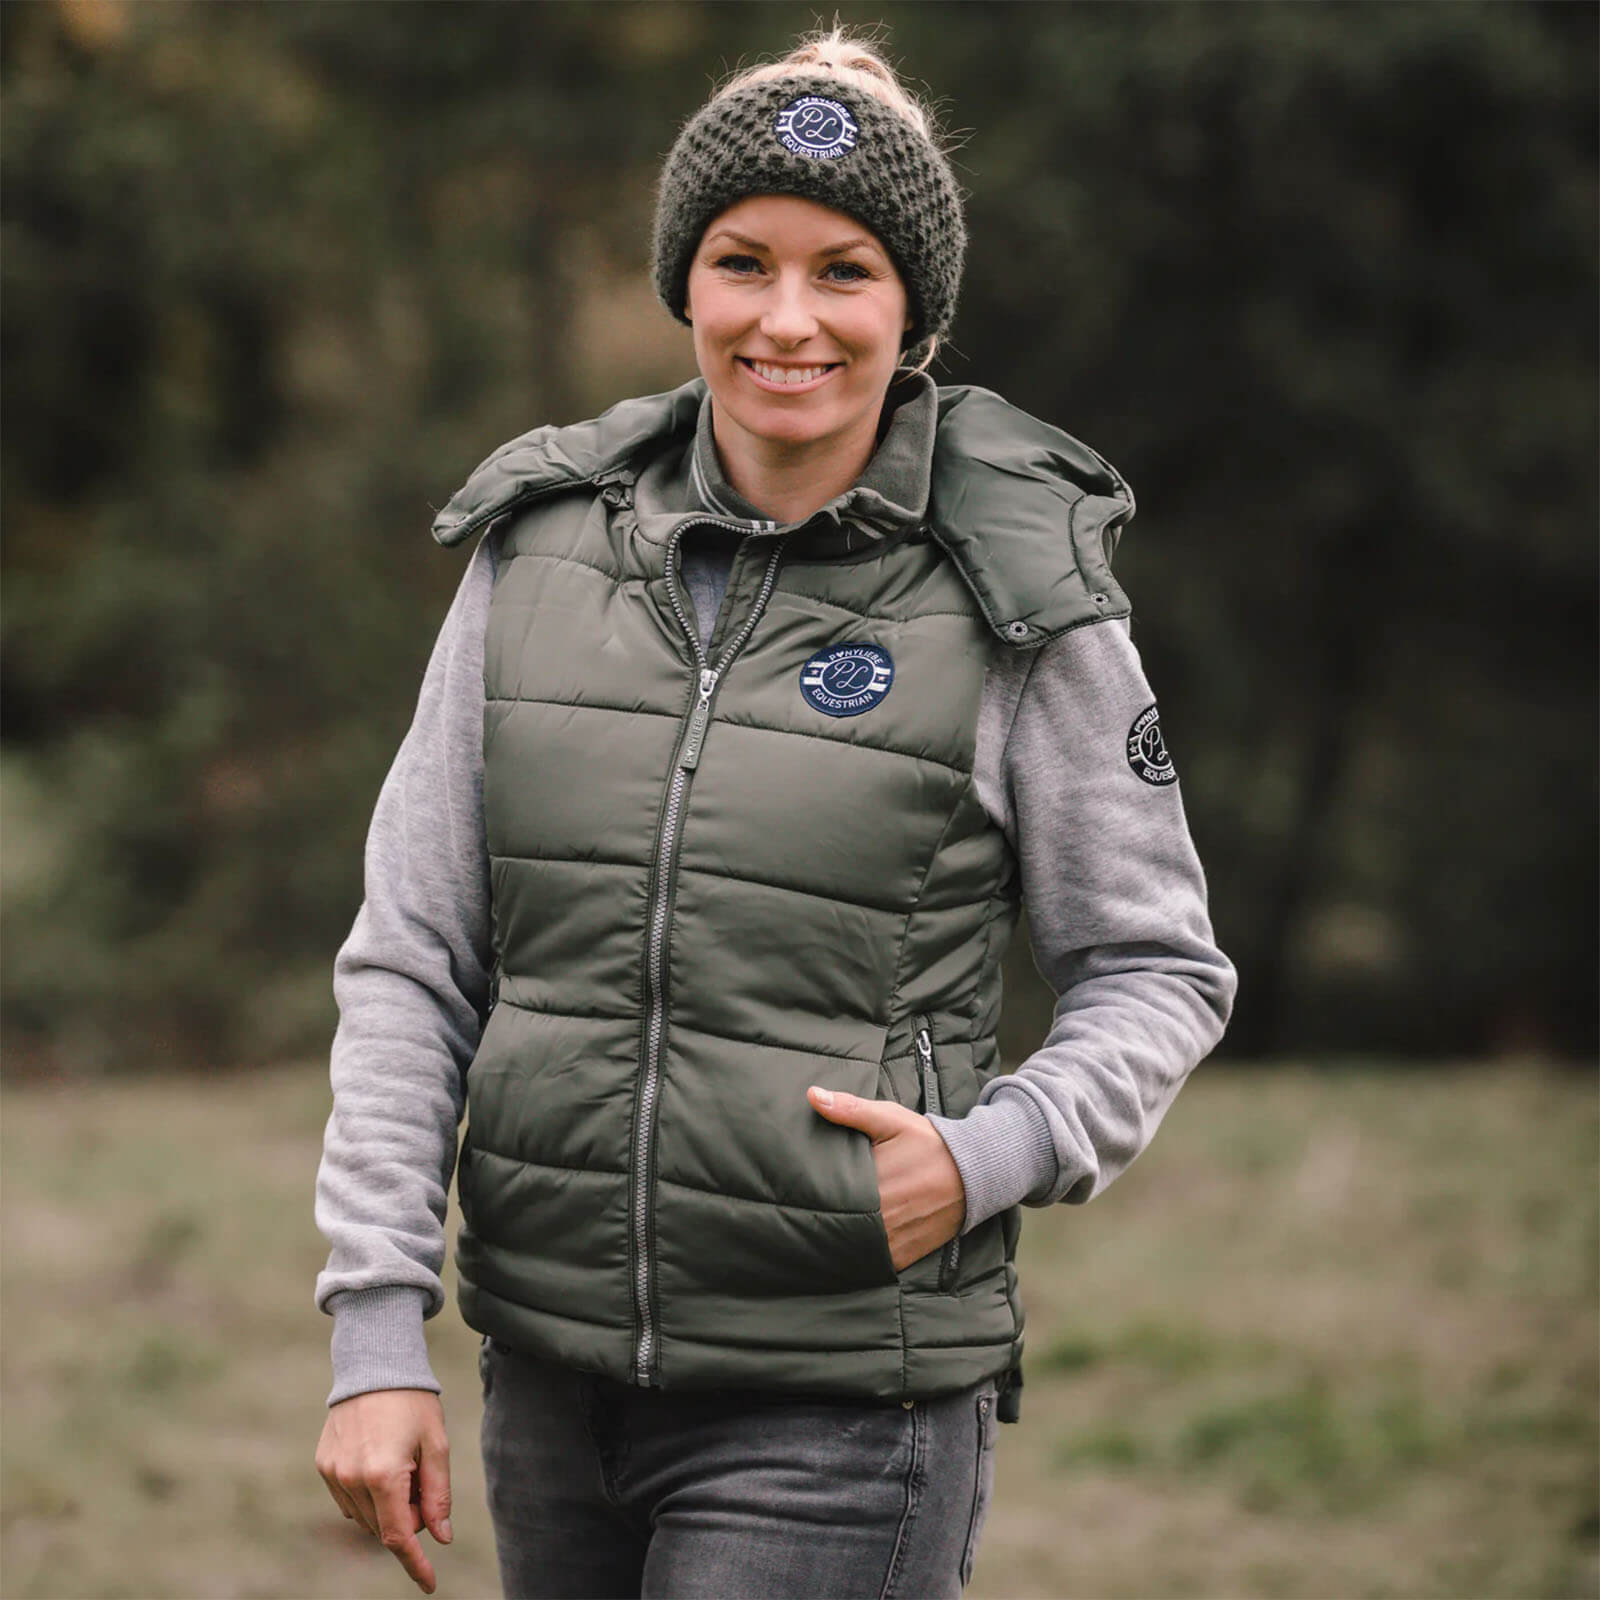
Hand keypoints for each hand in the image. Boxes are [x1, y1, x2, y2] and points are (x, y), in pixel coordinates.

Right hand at [315, 1388, 451, 1594]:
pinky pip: (348, 1501)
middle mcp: (352, 1479)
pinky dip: (367, 1498)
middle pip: (384, 1528)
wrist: (374, 1365)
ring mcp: (333, 1474)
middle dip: (408, 1519)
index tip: (430, 1584)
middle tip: (422, 1483)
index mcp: (384, 1475)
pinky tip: (381, 1466)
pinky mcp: (323, 1466)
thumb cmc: (413, 1402)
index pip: (400, 1536)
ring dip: (387, 1509)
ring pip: (365, 1518)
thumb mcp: (435, 1444)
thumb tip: (440, 1537)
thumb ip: (438, 1494)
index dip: (416, 1563)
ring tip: (402, 1466)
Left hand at [806, 1085, 965, 1270]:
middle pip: (835, 1222)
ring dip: (836, 1237)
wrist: (975, 1173)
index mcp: (871, 1182)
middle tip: (802, 1208)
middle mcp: (881, 1216)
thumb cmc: (929, 1143)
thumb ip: (850, 1109)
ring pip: (849, 1246)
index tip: (796, 1186)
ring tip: (820, 1227)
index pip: (826, 1194)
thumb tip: (812, 1095)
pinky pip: (869, 1263)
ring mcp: (891, 1240)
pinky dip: (856, 1257)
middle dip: (821, 1215)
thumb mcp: (891, 1120)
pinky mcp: (903, 1256)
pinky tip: (845, 1245)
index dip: (809, 1192)